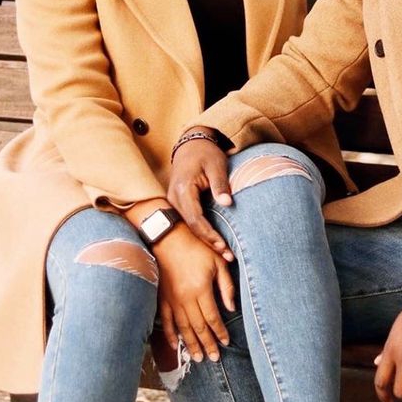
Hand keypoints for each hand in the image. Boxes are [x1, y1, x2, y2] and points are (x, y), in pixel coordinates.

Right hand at [153, 222, 234, 362]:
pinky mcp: (161, 298)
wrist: (167, 239)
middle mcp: (185, 298)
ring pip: (182, 328)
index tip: (226, 342)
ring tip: (199, 358)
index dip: (220, 332)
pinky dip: (170, 335)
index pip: (213, 318)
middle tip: (214, 358)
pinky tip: (175, 345)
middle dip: (207, 344)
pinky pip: (166, 321)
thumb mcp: (218, 262)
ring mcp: (171, 300)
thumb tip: (231, 308)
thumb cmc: (196, 247)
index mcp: (201, 289)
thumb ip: (226, 286)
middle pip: (198, 327)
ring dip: (191, 344)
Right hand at [168, 128, 233, 259]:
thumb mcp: (216, 165)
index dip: (210, 235)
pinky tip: (214, 243)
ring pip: (188, 227)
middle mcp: (173, 198)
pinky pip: (188, 222)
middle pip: (191, 228)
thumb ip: (220, 184)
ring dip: (205, 241)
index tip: (225, 247)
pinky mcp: (176, 204)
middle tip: (229, 258)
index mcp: (183, 189)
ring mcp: (172, 202)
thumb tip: (228, 203)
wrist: (191, 144)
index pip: (196, 219)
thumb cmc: (206, 153)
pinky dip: (201, 233)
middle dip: (209, 244)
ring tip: (224, 254)